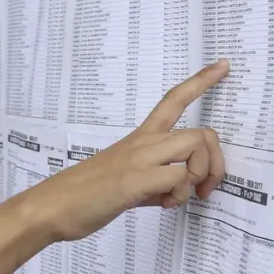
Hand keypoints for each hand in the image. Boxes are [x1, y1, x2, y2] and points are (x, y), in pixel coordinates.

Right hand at [32, 59, 229, 242]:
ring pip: (194, 147)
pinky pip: (177, 177)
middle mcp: (141, 144)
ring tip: (177, 197)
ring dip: (198, 176)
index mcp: (138, 140)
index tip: (223, 66)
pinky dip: (178, 195)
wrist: (50, 207)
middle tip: (205, 188)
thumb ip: (152, 183)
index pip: (173, 100)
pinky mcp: (132, 180)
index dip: (201, 82)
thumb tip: (173, 192)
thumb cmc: (82, 196)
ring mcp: (137, 160)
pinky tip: (161, 205)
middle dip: (216, 163)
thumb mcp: (124, 183)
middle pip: (200, 132)